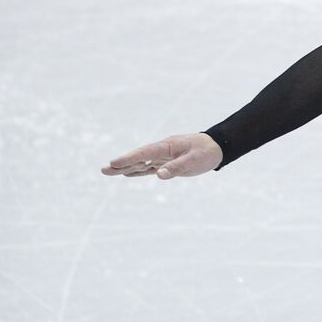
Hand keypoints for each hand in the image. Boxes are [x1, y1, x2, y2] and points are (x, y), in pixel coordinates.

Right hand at [102, 132, 222, 178]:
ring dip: (126, 168)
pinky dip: (138, 170)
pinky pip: (149, 167)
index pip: (145, 153)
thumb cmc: (206, 152)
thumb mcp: (194, 160)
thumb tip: (158, 175)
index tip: (115, 163)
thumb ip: (177, 167)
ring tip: (108, 172)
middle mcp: (162, 151)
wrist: (217, 147)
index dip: (130, 158)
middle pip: (138, 158)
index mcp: (167, 146)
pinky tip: (127, 173)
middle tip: (103, 169)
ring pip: (141, 163)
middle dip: (121, 164)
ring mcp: (163, 156)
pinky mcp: (167, 163)